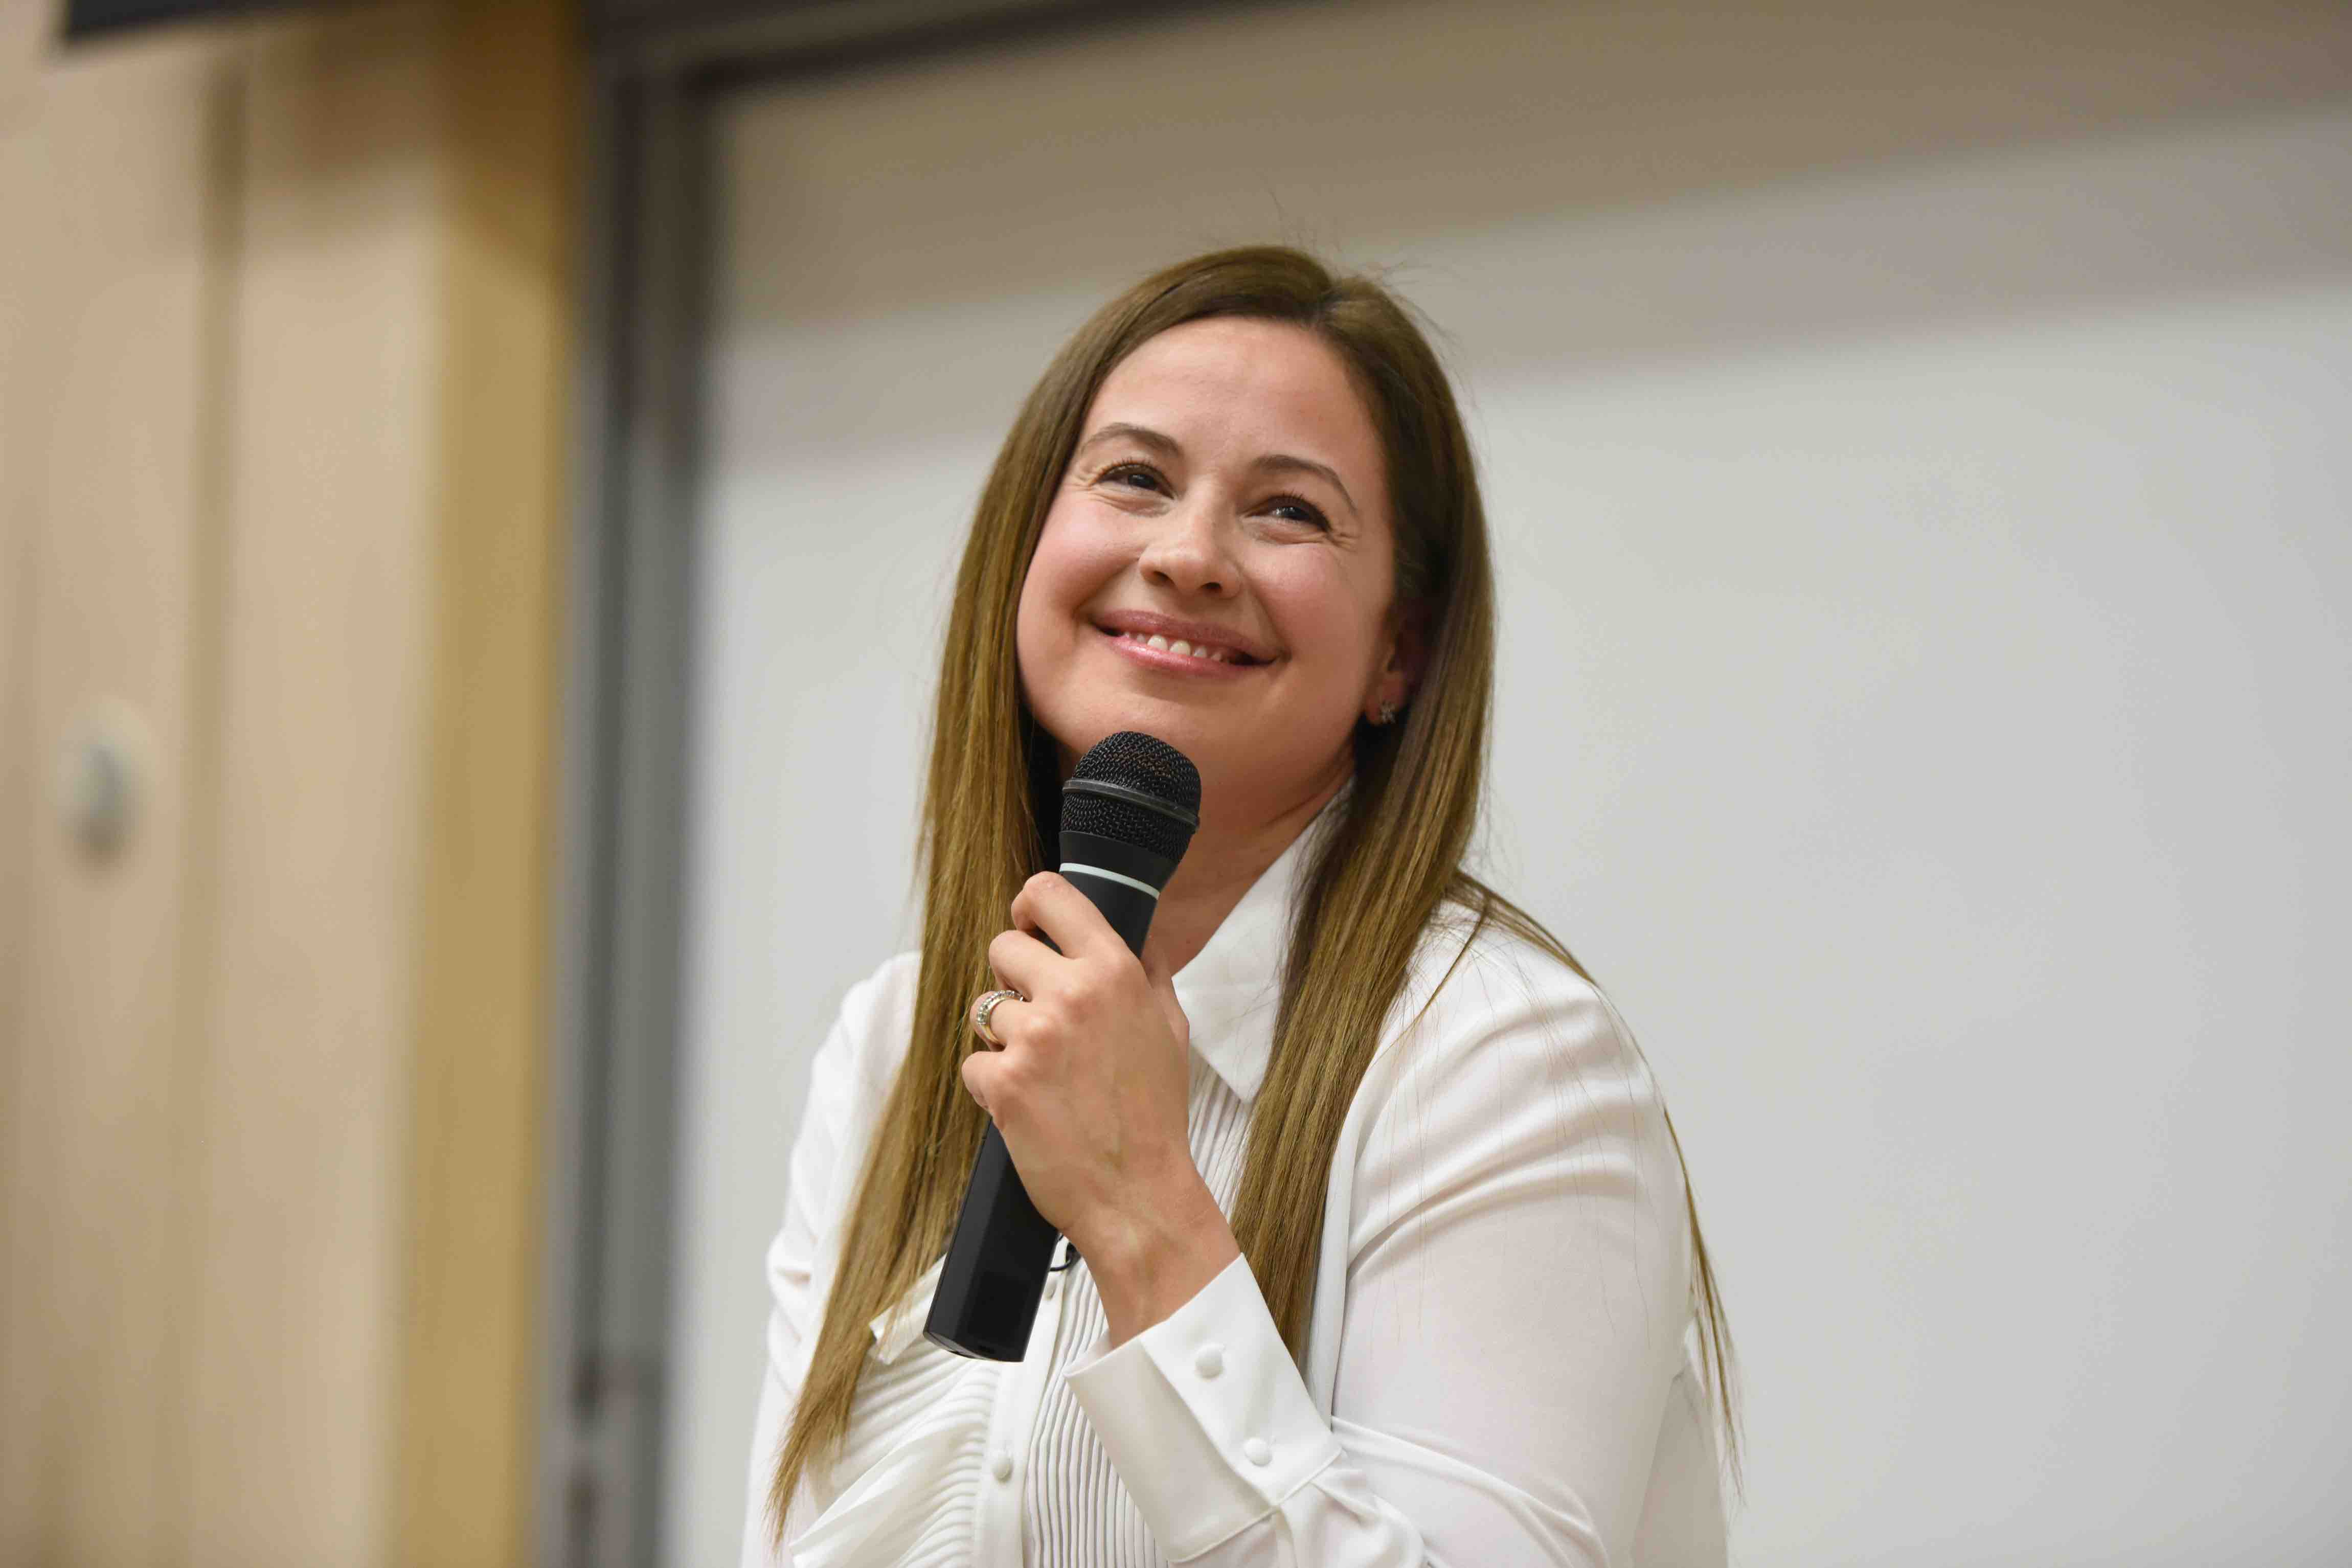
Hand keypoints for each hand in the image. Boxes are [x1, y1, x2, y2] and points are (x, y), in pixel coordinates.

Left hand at [962, 872, 1238, 1342]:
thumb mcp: (1170, 1030)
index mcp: (1114, 972)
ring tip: (1040, 1072)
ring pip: (983, 1008)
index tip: (1030, 927)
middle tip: (1037, 1018)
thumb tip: (1137, 932)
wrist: (1137, 1195)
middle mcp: (1071, 995)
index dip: (1030, 906)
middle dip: (1012, 979)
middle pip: (1004, 946)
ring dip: (1003, 1037)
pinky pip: (974, 1062)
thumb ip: (1147, 973)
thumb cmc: (1155, 1117)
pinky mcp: (1001, 1082)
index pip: (1049, 894)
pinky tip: (1027, 1106)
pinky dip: (991, 1084)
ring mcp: (1032, 1038)